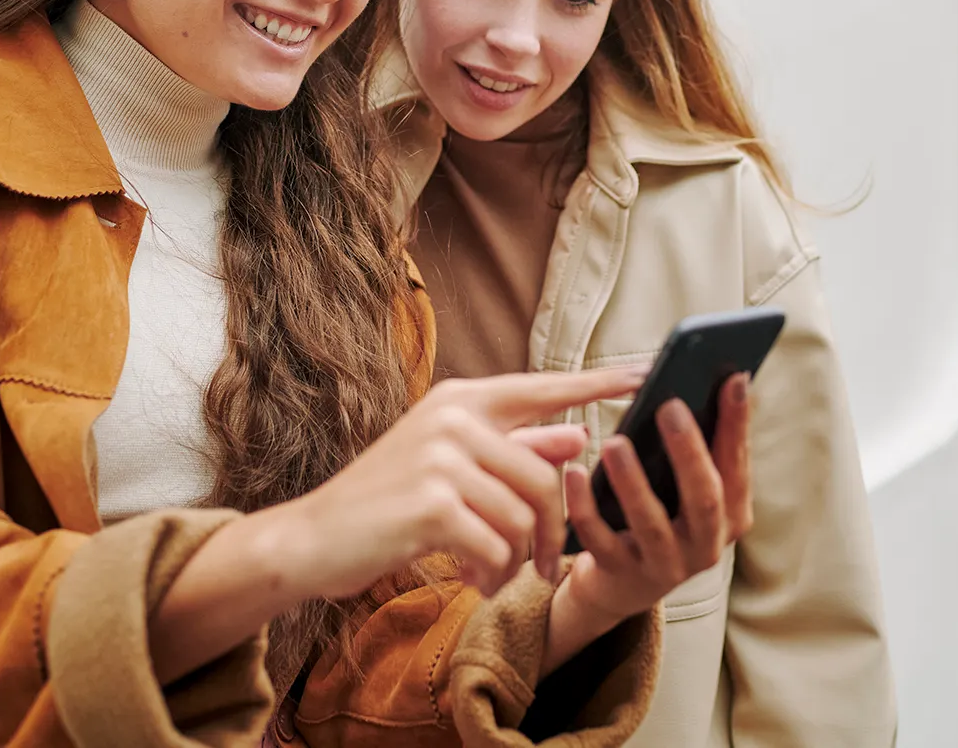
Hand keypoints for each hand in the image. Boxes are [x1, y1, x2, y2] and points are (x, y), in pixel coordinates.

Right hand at [276, 367, 646, 599]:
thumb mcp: (451, 468)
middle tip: (547, 568)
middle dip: (555, 533)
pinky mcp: (433, 503)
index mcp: (462, 400)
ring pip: (526, 517)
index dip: (597, 385)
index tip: (644, 375)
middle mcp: (454, 418)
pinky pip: (499, 546)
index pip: (544, 388)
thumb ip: (514, 450)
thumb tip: (580, 437)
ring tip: (494, 577)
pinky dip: (494, 574)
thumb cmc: (387, 504)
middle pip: (547, 478)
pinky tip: (472, 581)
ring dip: (519, 561)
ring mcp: (442, 457)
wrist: (313, 540)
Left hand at [545, 373, 753, 671]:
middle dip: (689, 451)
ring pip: (649, 523)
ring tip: (615, 443)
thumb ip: (700, 449)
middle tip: (670, 405)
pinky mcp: (620, 575)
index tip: (735, 378)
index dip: (738, 425)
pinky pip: (599, 539)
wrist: (623, 585)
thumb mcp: (687, 490)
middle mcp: (705, 546)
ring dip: (632, 481)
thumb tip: (709, 381)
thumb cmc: (662, 514)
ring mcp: (664, 566)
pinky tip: (573, 472)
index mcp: (731, 517)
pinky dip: (585, 506)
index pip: (738, 466)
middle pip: (704, 499)